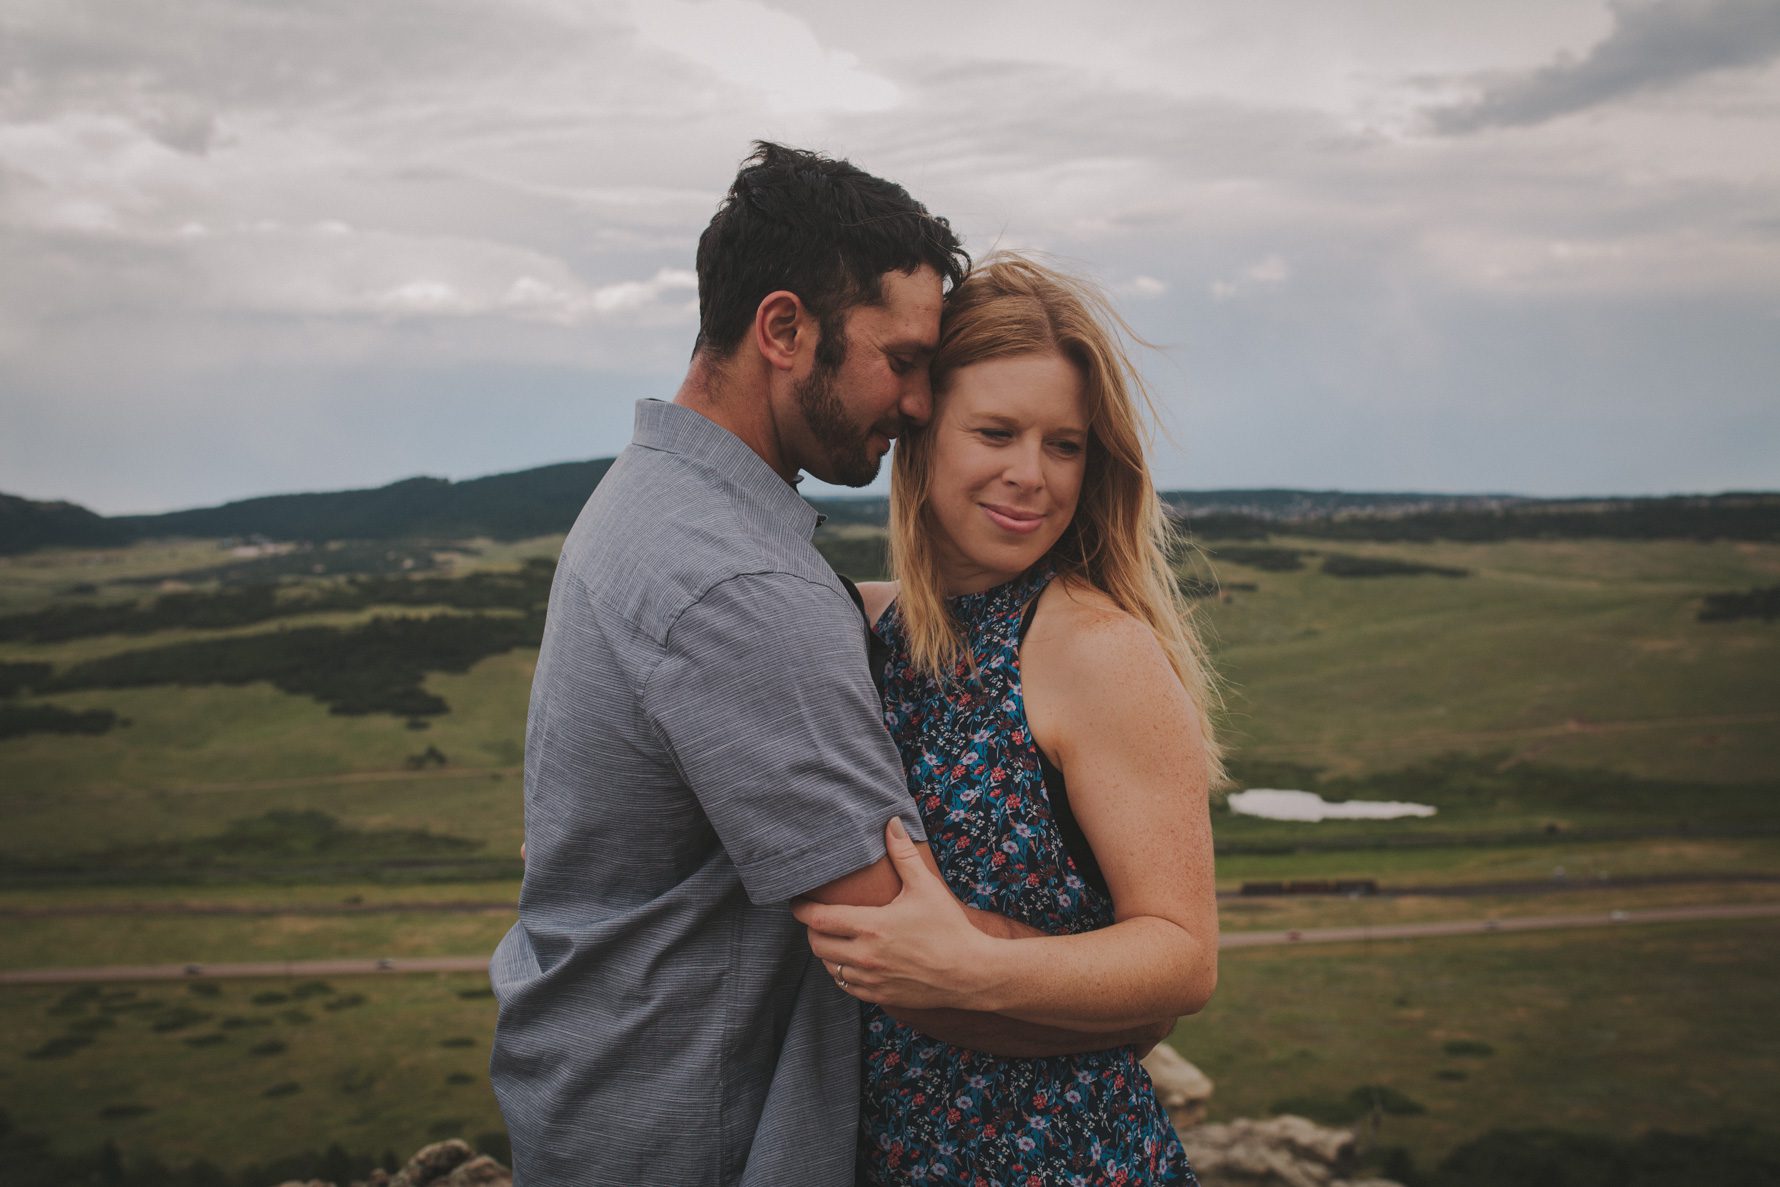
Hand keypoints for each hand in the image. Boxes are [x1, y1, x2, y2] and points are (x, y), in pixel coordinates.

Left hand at [791, 818, 996, 1010]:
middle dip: (812, 929)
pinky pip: (846, 985)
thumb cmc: (949, 927)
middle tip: (817, 917)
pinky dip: (842, 972)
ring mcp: (871, 979)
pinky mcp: (880, 995)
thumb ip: (903, 854)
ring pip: (829, 967)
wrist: (971, 973)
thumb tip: (891, 822)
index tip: (798, 901)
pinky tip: (852, 960)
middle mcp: (865, 956)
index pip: (819, 919)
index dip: (802, 909)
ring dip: (827, 952)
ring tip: (834, 936)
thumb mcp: (925, 887)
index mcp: (872, 926)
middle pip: (817, 944)